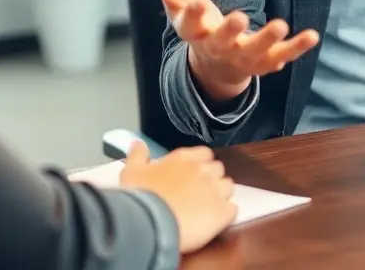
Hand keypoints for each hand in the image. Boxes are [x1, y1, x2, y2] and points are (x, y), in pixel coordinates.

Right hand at [119, 142, 236, 252]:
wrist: (150, 222)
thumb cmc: (140, 195)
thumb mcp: (131, 171)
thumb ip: (137, 155)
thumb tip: (138, 143)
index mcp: (183, 159)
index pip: (204, 153)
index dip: (200, 163)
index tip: (191, 174)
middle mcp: (203, 170)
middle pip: (218, 169)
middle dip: (211, 178)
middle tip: (198, 192)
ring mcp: (215, 190)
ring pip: (228, 187)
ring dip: (221, 195)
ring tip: (207, 208)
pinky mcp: (223, 212)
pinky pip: (233, 209)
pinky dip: (226, 214)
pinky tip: (214, 222)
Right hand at [131, 0, 319, 101]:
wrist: (218, 68)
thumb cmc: (199, 29)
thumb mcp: (178, 6)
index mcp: (195, 33)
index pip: (190, 23)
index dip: (192, 12)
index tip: (196, 0)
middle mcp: (219, 46)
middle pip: (223, 40)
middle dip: (231, 30)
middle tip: (240, 17)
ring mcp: (244, 56)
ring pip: (255, 50)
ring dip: (268, 39)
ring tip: (282, 24)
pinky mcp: (266, 61)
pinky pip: (283, 56)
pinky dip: (297, 47)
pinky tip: (312, 35)